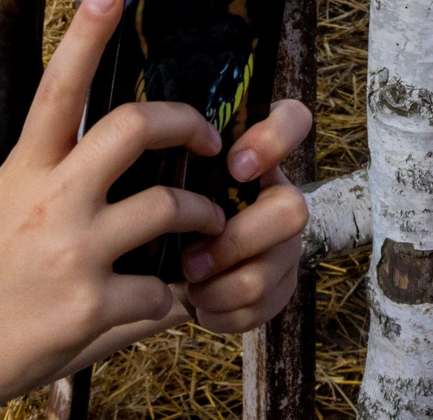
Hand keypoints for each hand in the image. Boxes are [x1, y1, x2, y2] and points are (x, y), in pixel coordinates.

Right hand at [0, 0, 270, 419]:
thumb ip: (48, 185)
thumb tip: (103, 168)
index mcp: (21, 171)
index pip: (58, 87)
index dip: (86, 33)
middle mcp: (49, 203)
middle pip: (133, 128)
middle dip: (185, 124)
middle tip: (208, 136)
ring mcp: (73, 255)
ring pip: (169, 209)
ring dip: (200, 217)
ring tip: (206, 227)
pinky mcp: (91, 310)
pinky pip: (161, 293)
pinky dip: (167, 300)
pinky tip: (155, 307)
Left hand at [174, 100, 310, 331]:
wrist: (161, 270)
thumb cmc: (159, 208)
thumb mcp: (161, 172)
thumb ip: (162, 150)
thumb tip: (139, 136)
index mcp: (254, 153)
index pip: (294, 119)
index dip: (274, 140)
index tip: (233, 166)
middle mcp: (279, 195)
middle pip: (292, 210)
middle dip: (234, 241)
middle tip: (189, 260)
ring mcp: (285, 244)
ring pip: (268, 271)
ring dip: (219, 286)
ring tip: (187, 285)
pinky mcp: (281, 287)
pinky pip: (261, 307)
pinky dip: (223, 313)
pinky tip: (202, 306)